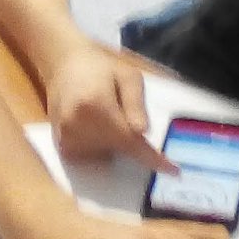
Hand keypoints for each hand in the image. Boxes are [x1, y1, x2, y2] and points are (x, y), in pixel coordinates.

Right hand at [44, 45, 173, 172]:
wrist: (64, 67)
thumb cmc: (100, 69)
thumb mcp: (128, 77)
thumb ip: (136, 104)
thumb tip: (143, 132)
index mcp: (95, 106)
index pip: (129, 140)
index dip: (153, 158)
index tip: (174, 171)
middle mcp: (77, 126)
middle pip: (120, 149)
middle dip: (130, 139)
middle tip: (120, 111)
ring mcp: (67, 140)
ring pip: (109, 156)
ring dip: (114, 142)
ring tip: (102, 114)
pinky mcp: (63, 148)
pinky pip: (95, 158)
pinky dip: (101, 146)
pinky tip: (92, 125)